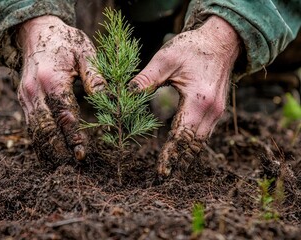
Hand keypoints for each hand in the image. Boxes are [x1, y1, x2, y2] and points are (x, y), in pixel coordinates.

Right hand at [17, 16, 104, 164]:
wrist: (35, 31)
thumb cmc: (63, 41)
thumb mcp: (85, 52)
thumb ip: (96, 77)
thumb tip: (110, 101)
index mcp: (51, 80)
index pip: (63, 115)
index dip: (73, 136)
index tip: (82, 153)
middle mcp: (33, 92)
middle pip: (44, 129)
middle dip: (59, 149)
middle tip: (74, 164)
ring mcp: (24, 97)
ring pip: (34, 131)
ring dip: (47, 149)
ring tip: (62, 165)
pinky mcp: (23, 100)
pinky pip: (30, 126)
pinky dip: (39, 141)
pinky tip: (49, 152)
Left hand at [129, 16, 240, 175]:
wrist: (221, 41)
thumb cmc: (193, 48)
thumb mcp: (166, 58)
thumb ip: (147, 77)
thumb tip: (126, 93)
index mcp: (199, 100)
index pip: (182, 136)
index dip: (171, 154)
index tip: (161, 170)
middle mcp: (212, 110)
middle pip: (194, 145)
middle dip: (179, 159)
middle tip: (164, 174)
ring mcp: (217, 111)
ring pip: (200, 141)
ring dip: (186, 152)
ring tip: (170, 163)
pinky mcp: (217, 110)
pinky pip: (204, 132)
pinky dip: (191, 140)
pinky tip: (180, 143)